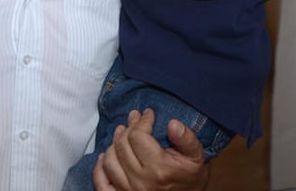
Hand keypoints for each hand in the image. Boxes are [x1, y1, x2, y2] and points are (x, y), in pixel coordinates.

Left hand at [92, 109, 208, 190]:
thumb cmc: (189, 177)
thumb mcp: (196, 157)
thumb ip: (187, 139)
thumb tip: (173, 123)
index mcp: (159, 169)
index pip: (138, 136)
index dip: (142, 120)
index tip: (148, 113)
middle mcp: (141, 181)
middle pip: (123, 145)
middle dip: (129, 127)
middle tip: (135, 118)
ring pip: (110, 159)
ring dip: (114, 144)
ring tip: (122, 133)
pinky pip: (101, 181)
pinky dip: (100, 167)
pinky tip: (105, 156)